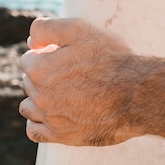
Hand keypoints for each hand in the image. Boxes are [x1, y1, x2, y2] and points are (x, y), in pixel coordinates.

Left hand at [19, 18, 141, 145]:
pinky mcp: (61, 136)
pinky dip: (38, 123)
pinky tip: (52, 114)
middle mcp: (39, 95)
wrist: (136, 95)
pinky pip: (34, 132)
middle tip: (72, 72)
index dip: (47, 54)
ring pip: (28, 107)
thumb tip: (29, 40)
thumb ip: (47, 28)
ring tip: (62, 92)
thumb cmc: (111, 60)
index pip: (28, 59)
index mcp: (39, 69)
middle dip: (44, 75)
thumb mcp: (80, 29)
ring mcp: (49, 118)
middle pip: (29, 82)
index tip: (67, 55)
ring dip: (39, 98)